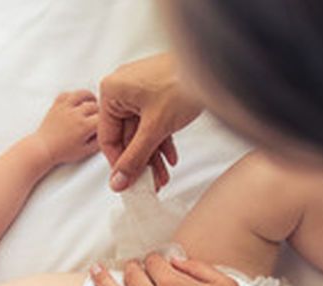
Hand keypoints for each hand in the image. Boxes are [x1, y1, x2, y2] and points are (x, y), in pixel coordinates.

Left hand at [34, 90, 100, 164]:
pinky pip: (67, 94)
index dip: (107, 121)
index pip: (102, 118)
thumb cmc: (62, 151)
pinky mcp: (57, 105)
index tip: (107, 124)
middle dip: (100, 111)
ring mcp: (66, 107)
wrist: (44, 148)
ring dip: (90, 98)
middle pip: (95, 105)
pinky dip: (74, 95)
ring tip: (92, 102)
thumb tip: (106, 134)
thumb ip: (98, 142)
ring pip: (82, 94)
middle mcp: (76, 114)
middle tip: (100, 116)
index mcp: (84, 126)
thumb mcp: (85, 151)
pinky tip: (77, 100)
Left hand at [85, 253, 257, 285]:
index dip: (154, 260)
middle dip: (130, 268)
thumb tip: (176, 262)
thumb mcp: (225, 285)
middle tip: (127, 267)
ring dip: (102, 281)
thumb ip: (198, 268)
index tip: (156, 263)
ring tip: (94, 272)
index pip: (153, 262)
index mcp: (173, 284)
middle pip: (131, 276)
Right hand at [98, 53, 201, 190]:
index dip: (118, 163)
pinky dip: (161, 140)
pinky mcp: (156, 93)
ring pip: (141, 132)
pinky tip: (171, 158)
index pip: (107, 136)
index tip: (126, 182)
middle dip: (140, 161)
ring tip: (163, 176)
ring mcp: (140, 91)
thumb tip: (118, 181)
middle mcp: (122, 89)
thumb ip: (135, 157)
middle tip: (148, 183)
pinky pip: (152, 122)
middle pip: (126, 136)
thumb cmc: (181, 83)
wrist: (214, 65)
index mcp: (111, 91)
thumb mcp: (154, 128)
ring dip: (152, 155)